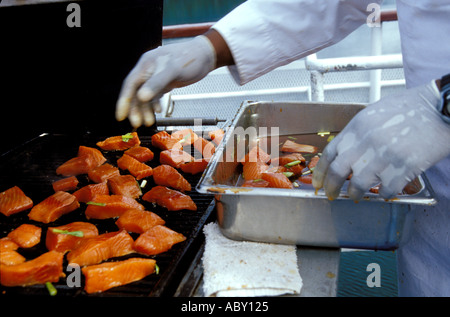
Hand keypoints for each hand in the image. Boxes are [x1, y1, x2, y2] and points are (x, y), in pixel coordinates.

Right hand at [115, 35, 215, 127]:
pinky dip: (155, 104)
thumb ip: (157, 83)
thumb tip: (141, 97)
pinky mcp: (165, 81)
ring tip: (149, 122)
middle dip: (135, 109)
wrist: (206, 55)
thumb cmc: (190, 59)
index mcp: (146, 65)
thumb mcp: (173, 70)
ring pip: (146, 96)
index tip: (120, 116)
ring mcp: (156, 77)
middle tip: (137, 123)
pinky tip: (158, 111)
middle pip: (136, 92)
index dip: (123, 101)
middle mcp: (148, 71)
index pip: (130, 85)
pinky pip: (155, 95)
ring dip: (145, 109)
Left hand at [312, 80, 449, 200]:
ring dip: (356, 193)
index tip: (318, 183)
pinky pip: (385, 190)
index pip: (329, 154)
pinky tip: (385, 191)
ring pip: (359, 185)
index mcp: (356, 127)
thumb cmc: (411, 108)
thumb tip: (344, 153)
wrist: (440, 107)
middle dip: (331, 188)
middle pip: (338, 172)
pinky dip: (383, 194)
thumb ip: (357, 133)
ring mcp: (384, 156)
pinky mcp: (403, 167)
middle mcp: (366, 142)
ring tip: (357, 195)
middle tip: (331, 195)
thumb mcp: (374, 113)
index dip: (320, 172)